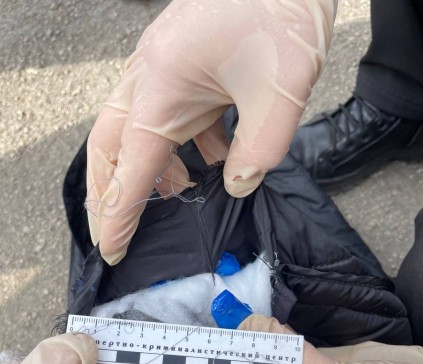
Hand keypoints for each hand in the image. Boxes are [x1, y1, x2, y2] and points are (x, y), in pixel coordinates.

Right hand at [87, 0, 336, 264]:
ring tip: (180, 194)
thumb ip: (258, 152)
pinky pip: (171, 113)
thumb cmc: (282, 10)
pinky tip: (215, 158)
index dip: (119, 215)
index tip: (110, 249)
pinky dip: (184, 144)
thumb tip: (238, 186)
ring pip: (135, 129)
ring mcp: (165, 68)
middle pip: (109, 145)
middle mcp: (151, 78)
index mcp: (162, 87)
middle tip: (114, 229)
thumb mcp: (280, 93)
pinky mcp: (185, 64)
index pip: (131, 168)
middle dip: (108, 192)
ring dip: (150, 167)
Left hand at [239, 315, 422, 363]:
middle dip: (254, 343)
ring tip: (252, 306)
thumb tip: (252, 329)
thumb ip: (291, 360)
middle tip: (237, 309)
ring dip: (269, 333)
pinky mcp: (334, 361)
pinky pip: (304, 344)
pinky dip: (290, 330)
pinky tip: (279, 314)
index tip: (233, 325)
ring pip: (283, 354)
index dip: (243, 358)